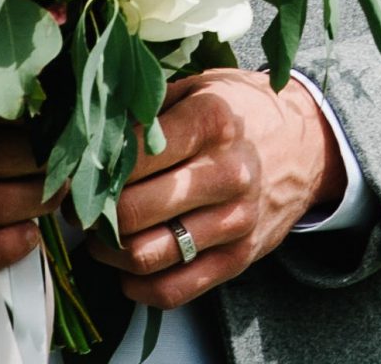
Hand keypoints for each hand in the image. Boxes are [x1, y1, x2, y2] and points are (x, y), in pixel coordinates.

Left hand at [85, 68, 345, 310]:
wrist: (305, 146)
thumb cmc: (239, 112)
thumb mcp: (198, 89)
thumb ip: (147, 110)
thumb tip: (86, 136)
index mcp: (213, 122)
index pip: (131, 156)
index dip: (91, 169)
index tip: (75, 172)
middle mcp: (228, 173)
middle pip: (133, 211)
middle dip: (93, 214)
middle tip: (80, 206)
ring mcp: (235, 222)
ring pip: (145, 256)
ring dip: (108, 251)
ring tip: (101, 234)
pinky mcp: (238, 260)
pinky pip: (172, 291)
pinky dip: (137, 286)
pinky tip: (128, 266)